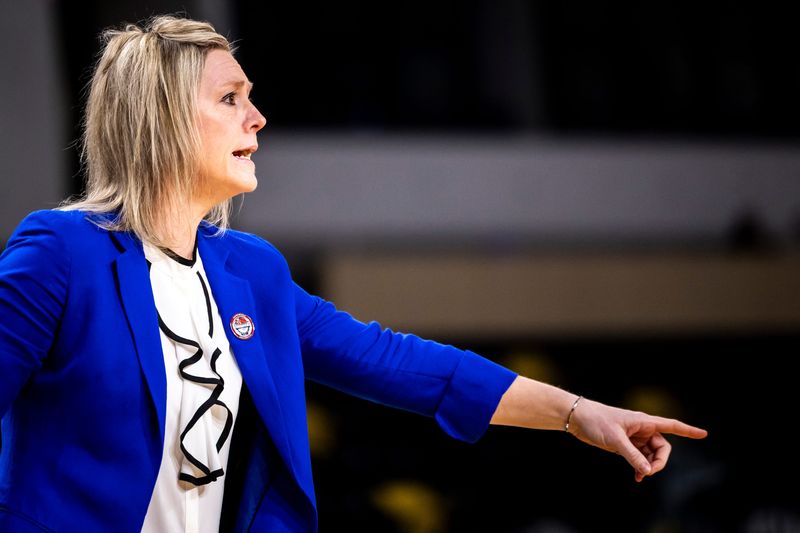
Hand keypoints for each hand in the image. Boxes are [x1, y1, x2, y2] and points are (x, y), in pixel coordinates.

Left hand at [567, 398, 707, 481]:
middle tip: (648, 472)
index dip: (688, 430)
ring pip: (651, 454)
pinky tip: (637, 476)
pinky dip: (640, 467)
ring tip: (639, 476)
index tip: (704, 434)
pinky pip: (640, 458)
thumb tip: (648, 471)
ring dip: (649, 466)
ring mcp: (634, 437)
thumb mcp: (615, 440)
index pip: (671, 425)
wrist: (577, 418)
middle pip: (662, 447)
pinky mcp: (625, 445)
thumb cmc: (597, 421)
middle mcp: (642, 429)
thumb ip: (632, 455)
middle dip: (659, 461)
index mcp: (644, 421)